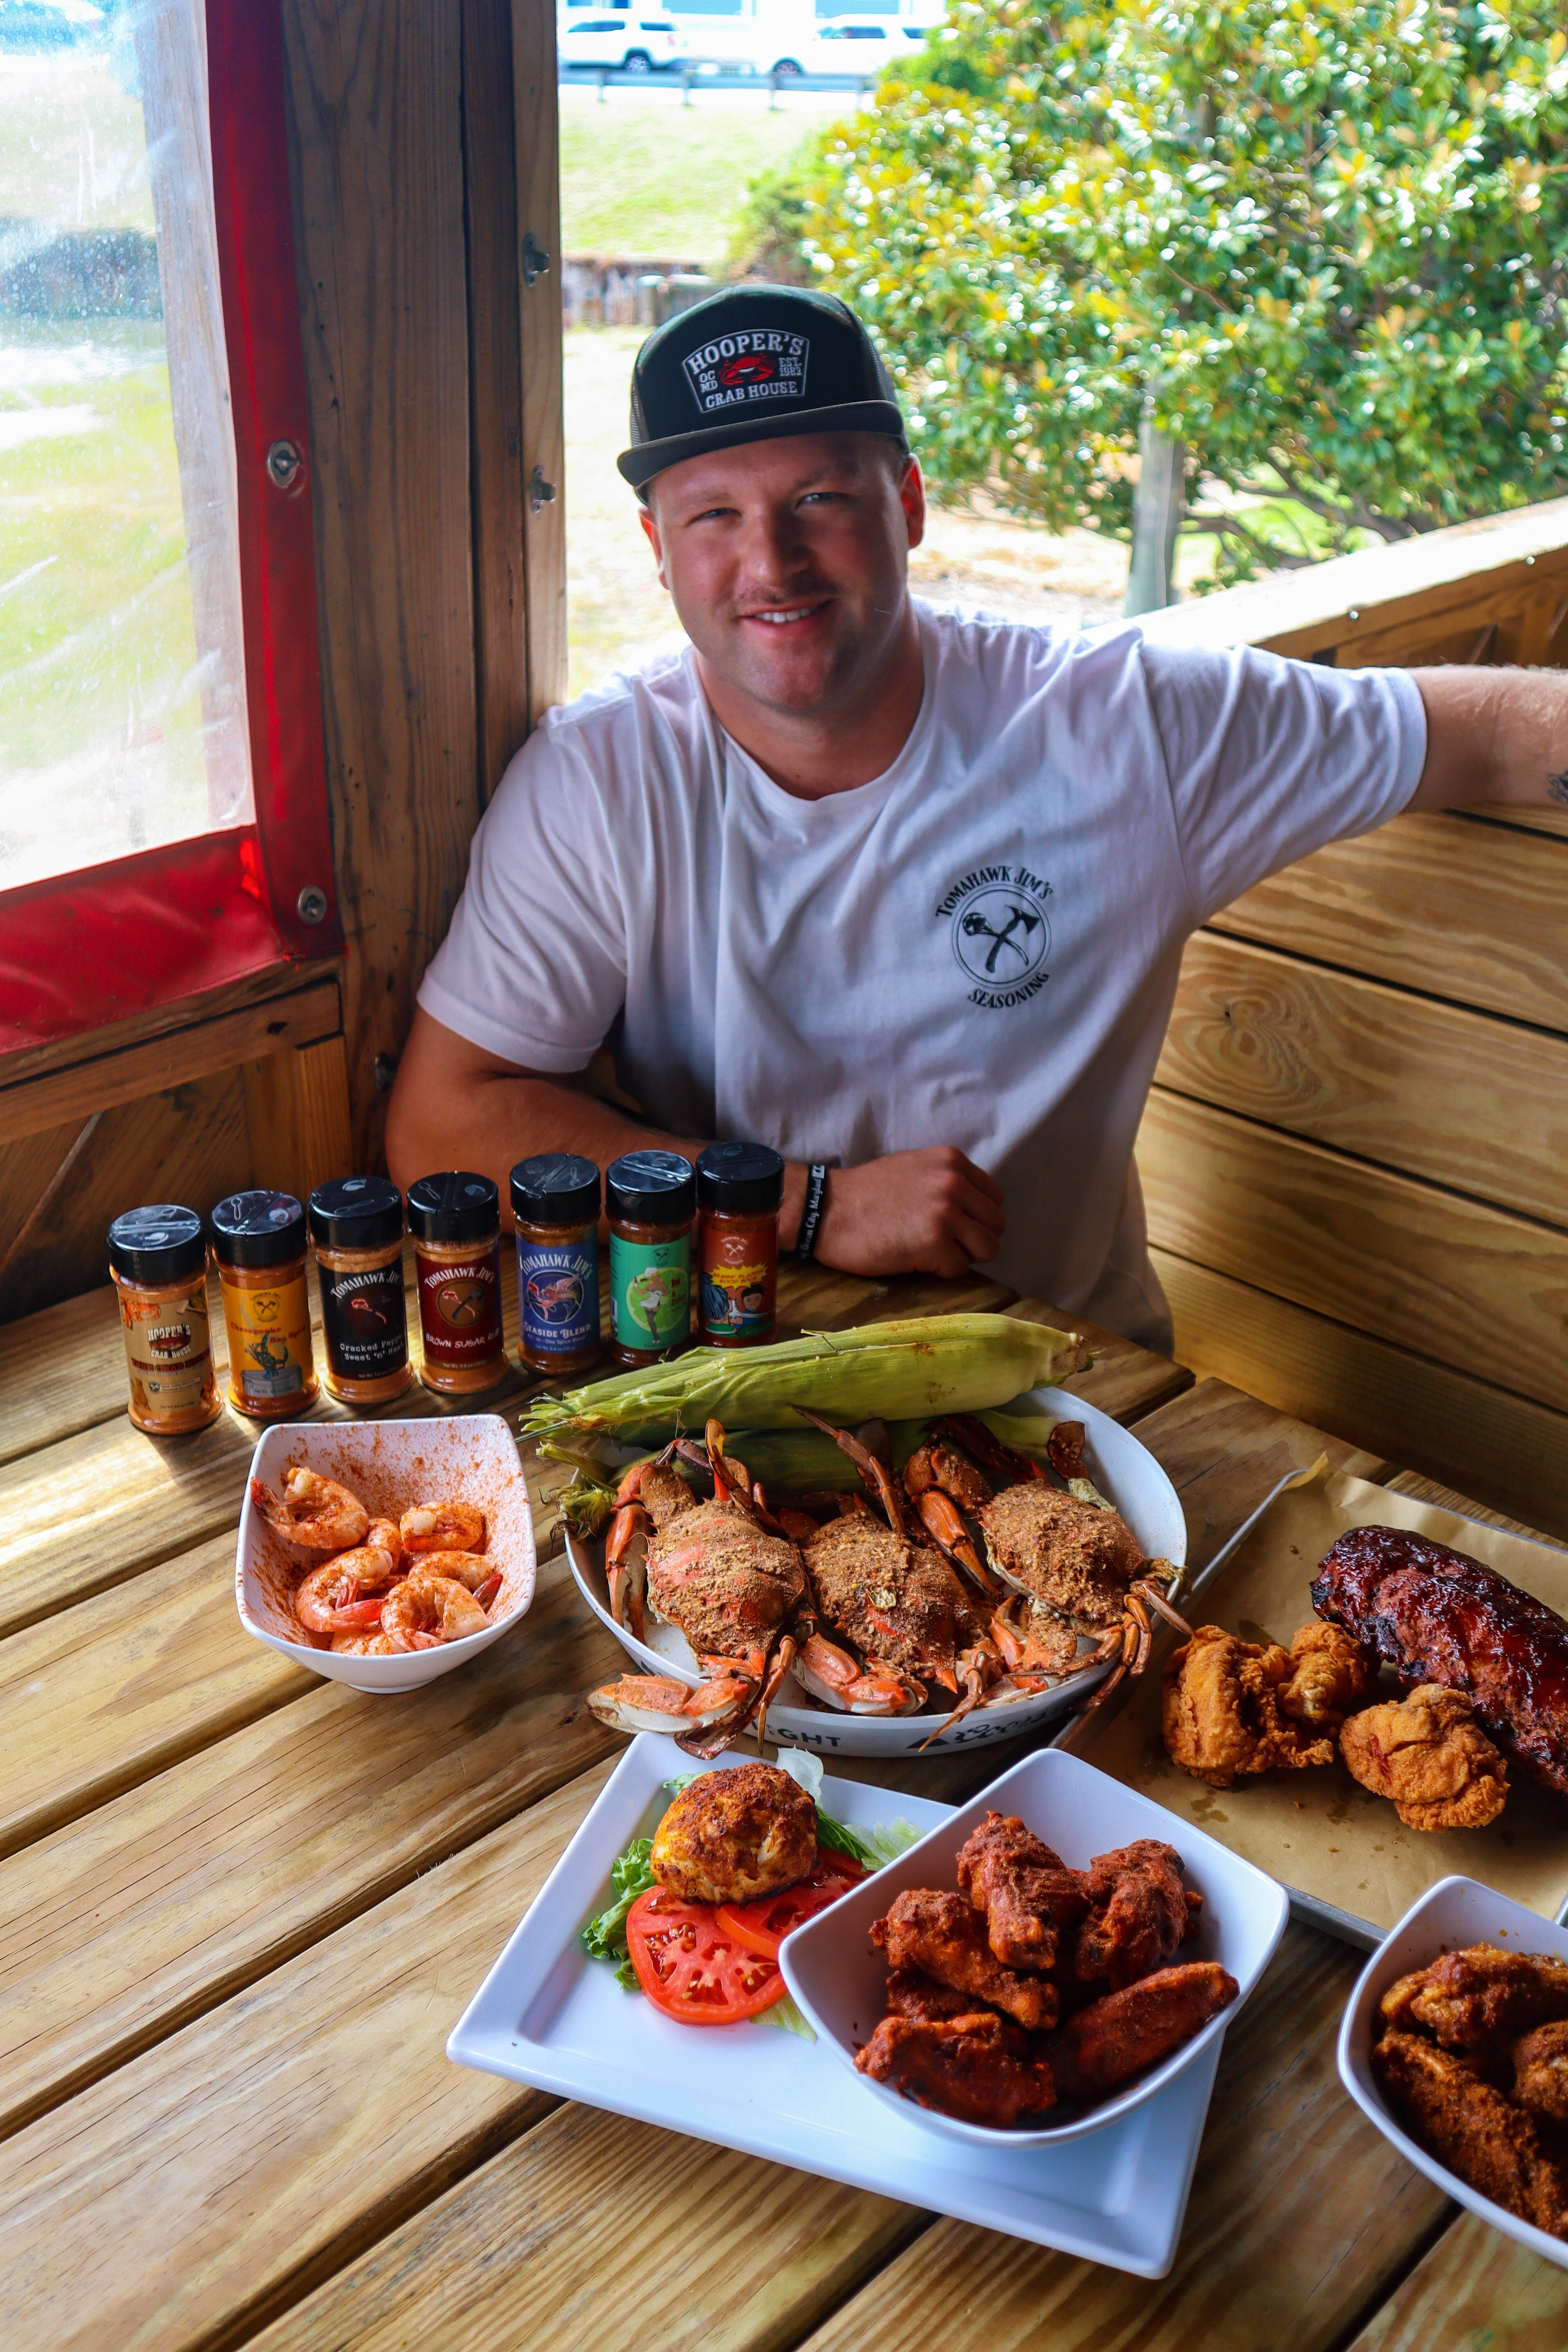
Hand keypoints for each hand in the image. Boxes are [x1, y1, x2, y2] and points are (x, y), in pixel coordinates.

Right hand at [813, 1147, 1005, 1279]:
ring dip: (963, 1257)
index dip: (976, 1217)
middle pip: (997, 1225)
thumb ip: (947, 1180)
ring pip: (988, 1248)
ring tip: (932, 1253)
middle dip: (974, 1240)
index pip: (995, 1197)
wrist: (826, 1210)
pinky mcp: (934, 1243)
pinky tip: (915, 1260)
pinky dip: (941, 1271)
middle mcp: (954, 1183)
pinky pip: (960, 1268)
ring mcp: (946, 1213)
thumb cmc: (864, 1193)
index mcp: (952, 1161)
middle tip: (943, 1245)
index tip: (954, 1226)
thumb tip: (973, 1207)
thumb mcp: (914, 1168)